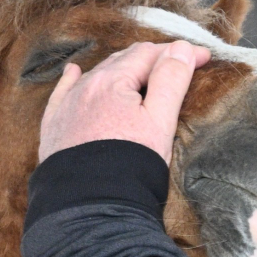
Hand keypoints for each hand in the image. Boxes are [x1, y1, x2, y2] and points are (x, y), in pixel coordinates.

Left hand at [38, 40, 207, 163]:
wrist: (90, 207)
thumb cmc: (130, 165)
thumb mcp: (159, 121)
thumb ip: (170, 81)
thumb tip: (180, 48)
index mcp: (113, 81)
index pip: (151, 54)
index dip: (180, 53)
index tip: (203, 58)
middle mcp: (85, 87)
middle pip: (124, 60)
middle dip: (153, 59)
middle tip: (179, 66)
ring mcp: (67, 105)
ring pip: (97, 74)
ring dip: (122, 69)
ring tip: (142, 71)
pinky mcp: (54, 126)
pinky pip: (63, 92)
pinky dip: (73, 79)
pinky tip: (74, 71)